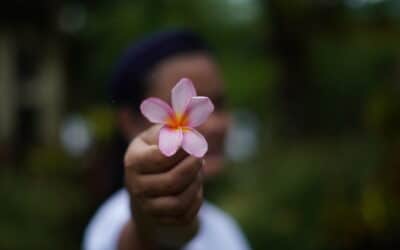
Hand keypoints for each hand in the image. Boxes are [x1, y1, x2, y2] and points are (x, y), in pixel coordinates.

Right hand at [123, 125, 203, 247]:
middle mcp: (135, 186)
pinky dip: (196, 198)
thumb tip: (188, 129)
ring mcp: (147, 206)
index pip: (160, 158)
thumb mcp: (160, 136)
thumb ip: (173, 129)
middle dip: (193, 167)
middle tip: (200, 156)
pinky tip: (195, 186)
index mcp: (134, 161)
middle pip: (172, 181)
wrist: (149, 187)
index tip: (193, 142)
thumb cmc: (158, 154)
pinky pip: (186, 214)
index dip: (182, 149)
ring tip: (198, 170)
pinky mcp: (162, 220)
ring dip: (196, 184)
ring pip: (180, 201)